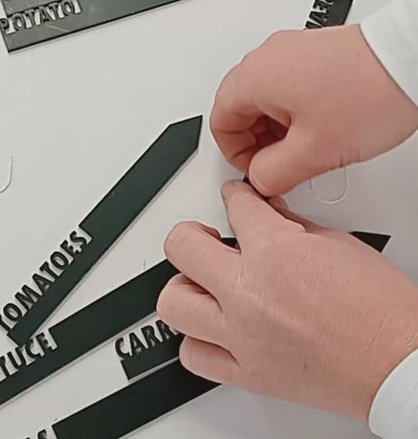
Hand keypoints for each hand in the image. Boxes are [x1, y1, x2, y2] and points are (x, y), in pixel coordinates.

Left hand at [157, 181, 417, 420]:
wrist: (401, 365)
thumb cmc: (382, 311)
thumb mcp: (339, 245)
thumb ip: (293, 227)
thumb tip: (270, 217)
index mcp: (275, 253)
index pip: (235, 205)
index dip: (234, 195)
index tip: (234, 198)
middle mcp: (249, 293)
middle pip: (181, 247)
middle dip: (190, 234)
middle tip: (202, 237)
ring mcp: (242, 335)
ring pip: (173, 303)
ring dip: (184, 287)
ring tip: (200, 284)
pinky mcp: (247, 373)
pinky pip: (194, 356)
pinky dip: (196, 340)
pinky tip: (211, 329)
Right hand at [211, 25, 417, 196]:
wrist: (412, 60)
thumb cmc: (372, 92)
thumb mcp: (314, 151)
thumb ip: (271, 174)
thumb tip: (258, 180)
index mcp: (253, 77)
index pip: (219, 122)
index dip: (236, 155)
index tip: (259, 168)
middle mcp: (265, 58)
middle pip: (238, 109)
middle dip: (255, 142)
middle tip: (281, 161)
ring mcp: (288, 51)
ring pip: (262, 99)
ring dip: (275, 128)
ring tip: (307, 144)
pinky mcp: (310, 53)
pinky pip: (286, 86)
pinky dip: (293, 110)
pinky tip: (319, 125)